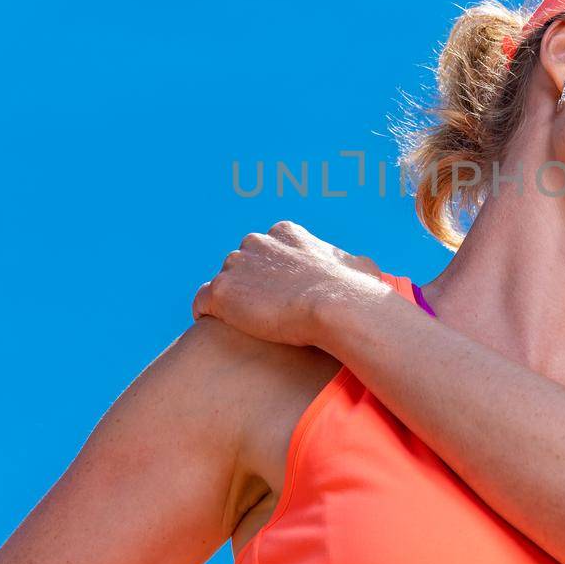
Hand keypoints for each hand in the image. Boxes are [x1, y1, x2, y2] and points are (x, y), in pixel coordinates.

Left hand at [191, 220, 382, 347]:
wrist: (336, 306)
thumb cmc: (354, 291)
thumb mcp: (361, 267)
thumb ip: (351, 264)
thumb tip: (364, 271)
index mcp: (284, 233)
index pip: (265, 252)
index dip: (271, 277)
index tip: (279, 298)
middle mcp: (256, 242)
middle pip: (241, 265)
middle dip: (249, 288)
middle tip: (262, 316)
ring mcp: (236, 265)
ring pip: (223, 284)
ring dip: (230, 303)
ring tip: (242, 329)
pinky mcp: (221, 291)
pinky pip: (200, 302)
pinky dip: (205, 315)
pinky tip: (216, 330)